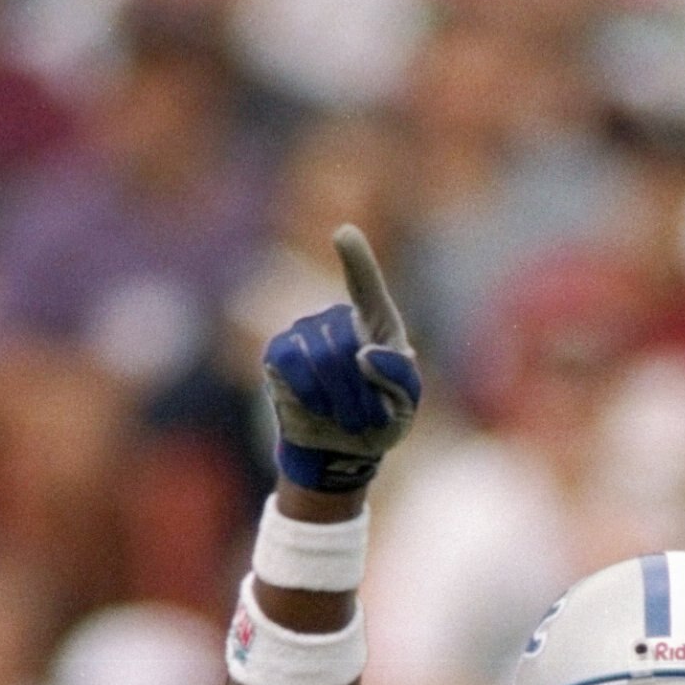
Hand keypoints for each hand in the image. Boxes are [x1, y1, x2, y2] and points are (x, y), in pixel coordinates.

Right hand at [263, 226, 421, 493]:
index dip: (356, 259)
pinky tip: (319, 408)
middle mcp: (337, 319)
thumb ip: (399, 376)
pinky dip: (311, 394)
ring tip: (348, 419)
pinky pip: (294, 365)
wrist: (341, 450)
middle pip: (347, 342)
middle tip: (367, 419)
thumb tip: (364, 354)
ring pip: (323, 356)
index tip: (344, 233)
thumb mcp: (405, 404)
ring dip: (341, 398)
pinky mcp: (279, 354)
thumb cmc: (380, 419)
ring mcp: (304, 333)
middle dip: (361, 389)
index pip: (365, 285)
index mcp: (376, 322)